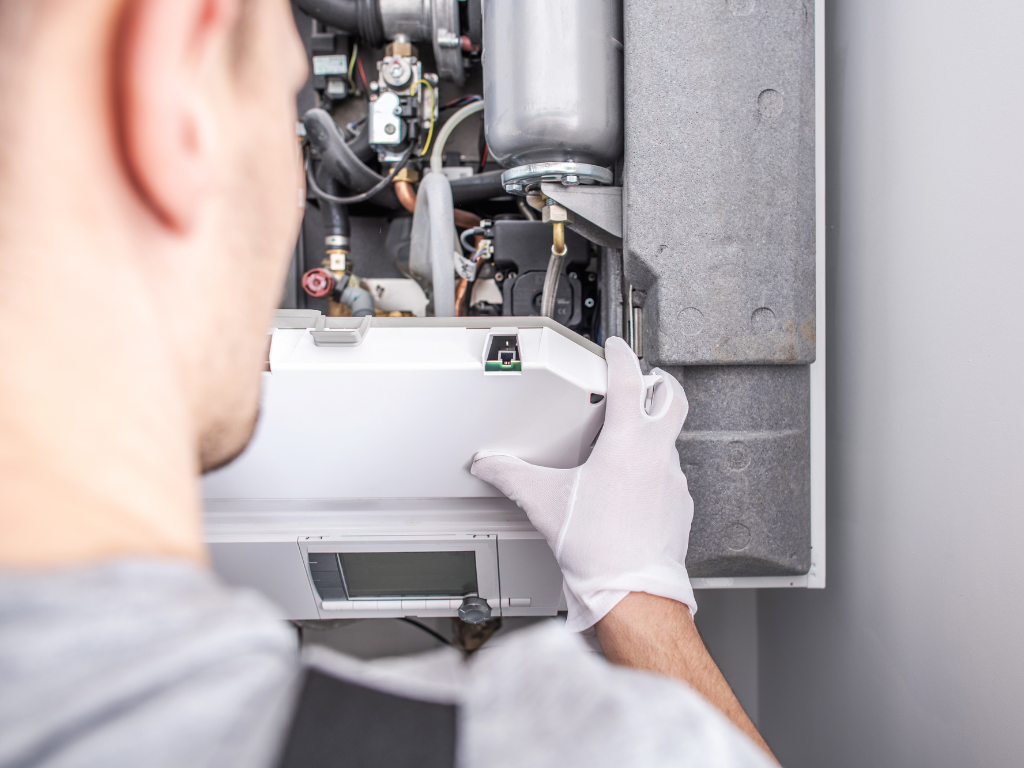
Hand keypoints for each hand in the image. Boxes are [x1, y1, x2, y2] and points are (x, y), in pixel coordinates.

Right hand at [471, 336, 695, 630]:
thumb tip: (489, 465)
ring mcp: (674, 480)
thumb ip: (511, 477)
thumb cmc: (599, 550)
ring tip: (625, 443)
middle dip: (660, 382)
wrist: (633, 593)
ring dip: (652, 432)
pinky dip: (654, 469)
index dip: (622, 356)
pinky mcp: (680, 505)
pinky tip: (632, 487)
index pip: (631, 381)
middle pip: (672, 399)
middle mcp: (657, 455)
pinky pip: (670, 475)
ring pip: (670, 440)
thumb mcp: (545, 504)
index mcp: (627, 443)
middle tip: (645, 379)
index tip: (617, 348)